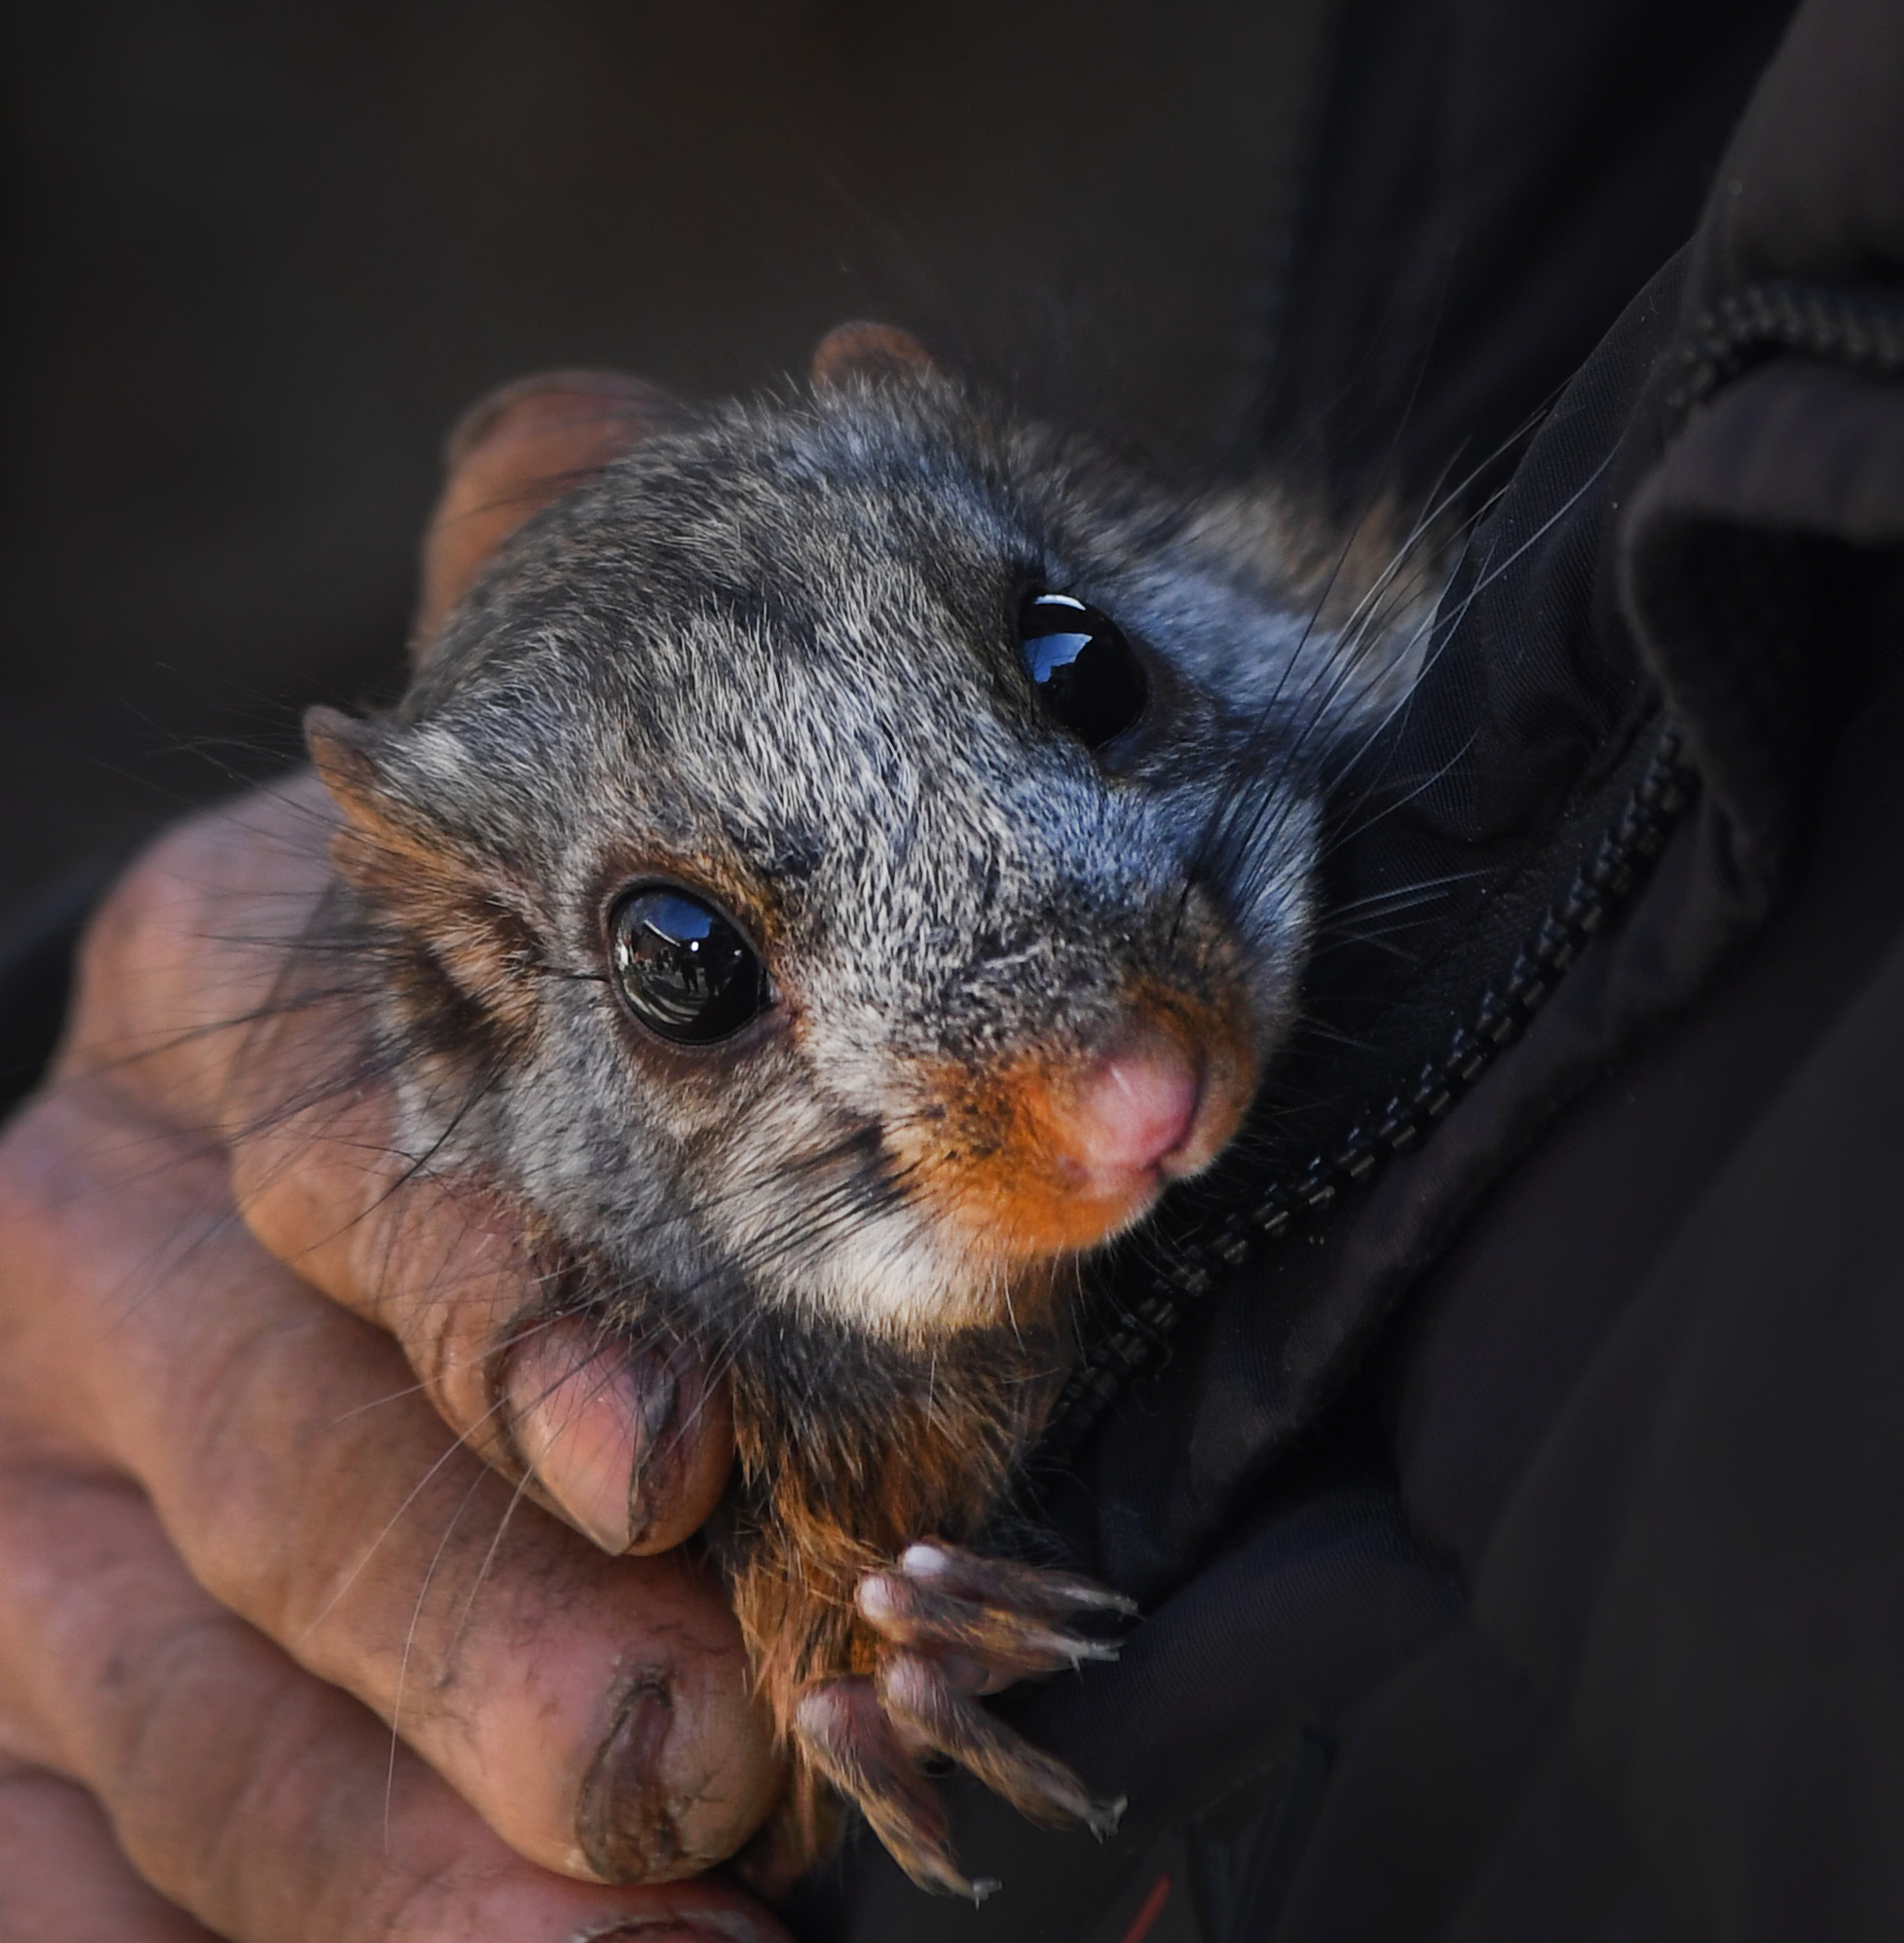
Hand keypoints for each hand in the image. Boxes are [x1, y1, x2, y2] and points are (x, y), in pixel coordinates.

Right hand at [0, 772, 785, 1942]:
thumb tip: (869, 1396)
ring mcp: (17, 1487)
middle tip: (692, 1756)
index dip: (508, 1320)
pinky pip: (64, 1883)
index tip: (670, 1458)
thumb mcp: (547, 1022)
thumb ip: (663, 1148)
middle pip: (279, 1464)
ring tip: (641, 1938)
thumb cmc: (504, 1071)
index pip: (348, 1154)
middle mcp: (81, 1233)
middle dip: (495, 1641)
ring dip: (409, 1866)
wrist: (230, 1152)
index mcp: (210, 1004)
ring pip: (186, 1716)